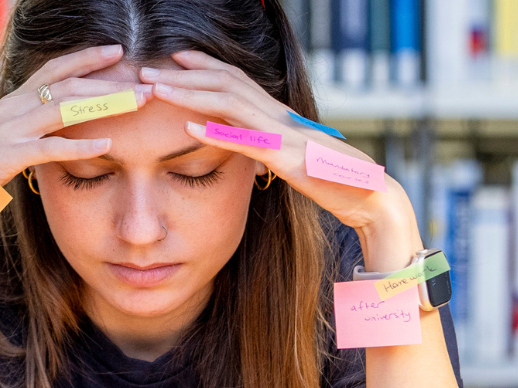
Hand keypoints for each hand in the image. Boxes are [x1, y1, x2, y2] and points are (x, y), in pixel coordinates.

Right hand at [0, 44, 150, 229]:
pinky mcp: (4, 158)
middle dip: (109, 82)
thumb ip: (23, 132)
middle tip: (146, 83)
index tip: (118, 51)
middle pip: (67, 85)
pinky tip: (108, 146)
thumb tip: (48, 131)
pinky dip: (80, 146)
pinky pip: (49, 148)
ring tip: (138, 103)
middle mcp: (11, 110)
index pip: (52, 71)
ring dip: (106, 104)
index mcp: (11, 104)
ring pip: (64, 108)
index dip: (86, 59)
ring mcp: (8, 131)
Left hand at [141, 51, 422, 270]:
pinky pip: (246, 141)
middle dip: (183, 74)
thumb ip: (272, 149)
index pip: (237, 80)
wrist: (372, 198)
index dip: (204, 66)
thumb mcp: (295, 160)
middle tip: (145, 71)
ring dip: (188, 93)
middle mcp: (280, 117)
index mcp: (280, 116)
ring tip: (155, 89)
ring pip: (229, 102)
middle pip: (226, 83)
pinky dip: (216, 132)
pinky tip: (188, 128)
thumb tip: (251, 148)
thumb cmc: (336, 182)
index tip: (174, 58)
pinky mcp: (287, 160)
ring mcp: (283, 135)